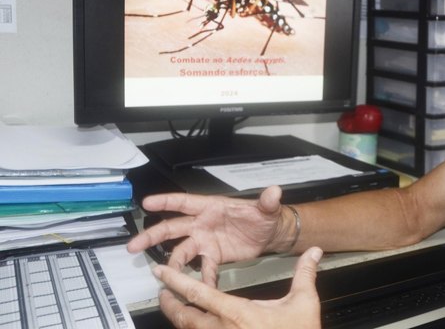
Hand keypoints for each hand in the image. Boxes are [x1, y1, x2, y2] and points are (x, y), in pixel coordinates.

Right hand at [127, 185, 288, 285]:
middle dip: (153, 236)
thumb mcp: (266, 207)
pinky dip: (200, 279)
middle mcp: (204, 224)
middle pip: (173, 228)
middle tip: (134, 245)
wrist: (271, 234)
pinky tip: (197, 288)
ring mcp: (206, 241)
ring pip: (181, 251)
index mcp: (212, 207)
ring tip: (164, 274)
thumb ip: (268, 201)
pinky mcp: (213, 256)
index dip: (166, 202)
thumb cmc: (264, 216)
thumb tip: (274, 192)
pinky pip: (203, 269)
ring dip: (172, 263)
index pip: (185, 202)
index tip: (148, 203)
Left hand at [153, 247, 322, 328]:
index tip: (161, 272)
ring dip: (178, 320)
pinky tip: (197, 327)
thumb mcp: (303, 303)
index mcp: (238, 314)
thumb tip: (314, 252)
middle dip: (169, 304)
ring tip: (176, 309)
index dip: (176, 281)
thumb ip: (304, 274)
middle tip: (163, 292)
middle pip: (184, 318)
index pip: (199, 293)